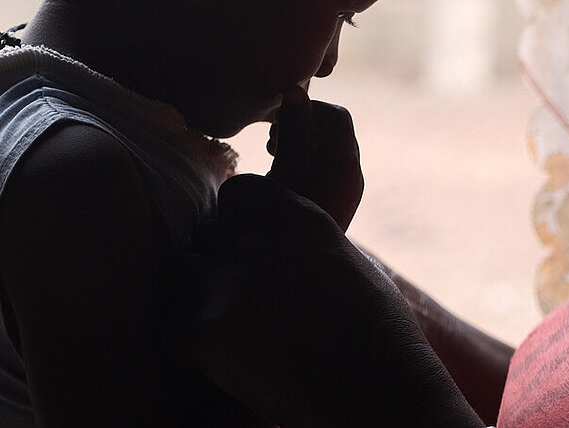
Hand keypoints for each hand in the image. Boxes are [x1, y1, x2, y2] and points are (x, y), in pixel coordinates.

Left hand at [175, 175, 483, 427]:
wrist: (381, 393)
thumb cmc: (380, 340)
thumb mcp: (350, 266)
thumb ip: (306, 246)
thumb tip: (285, 254)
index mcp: (299, 216)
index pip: (237, 192)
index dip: (235, 221)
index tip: (247, 252)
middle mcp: (259, 237)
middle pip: (205, 236)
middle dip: (214, 265)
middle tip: (236, 306)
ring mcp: (230, 281)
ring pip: (181, 275)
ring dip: (193, 301)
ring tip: (222, 335)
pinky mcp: (208, 332)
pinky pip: (170, 329)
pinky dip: (183, 351)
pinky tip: (210, 367)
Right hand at [267, 85, 362, 230]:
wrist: (291, 275)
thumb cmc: (280, 219)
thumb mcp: (283, 170)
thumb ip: (292, 129)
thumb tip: (296, 89)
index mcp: (344, 164)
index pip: (336, 115)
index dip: (307, 108)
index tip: (276, 120)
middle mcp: (354, 176)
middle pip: (336, 130)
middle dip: (305, 125)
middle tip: (271, 138)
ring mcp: (349, 192)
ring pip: (333, 149)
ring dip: (305, 141)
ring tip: (273, 153)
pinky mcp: (340, 204)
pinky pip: (331, 168)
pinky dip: (310, 160)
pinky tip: (285, 173)